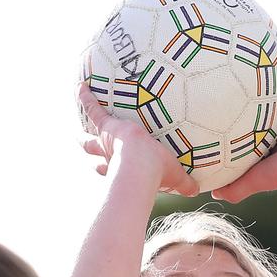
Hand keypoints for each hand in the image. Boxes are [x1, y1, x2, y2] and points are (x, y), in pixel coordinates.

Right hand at [77, 80, 198, 196]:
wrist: (142, 165)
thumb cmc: (157, 175)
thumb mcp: (174, 178)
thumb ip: (184, 184)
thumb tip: (196, 191)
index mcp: (121, 169)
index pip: (109, 170)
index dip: (105, 169)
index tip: (100, 167)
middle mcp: (110, 157)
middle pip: (94, 151)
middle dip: (89, 147)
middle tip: (82, 141)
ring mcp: (107, 141)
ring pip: (89, 135)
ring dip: (83, 127)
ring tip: (80, 116)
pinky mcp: (107, 126)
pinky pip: (93, 109)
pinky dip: (86, 98)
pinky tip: (81, 85)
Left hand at [211, 59, 276, 202]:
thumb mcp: (249, 182)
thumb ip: (231, 188)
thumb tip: (207, 192)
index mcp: (263, 145)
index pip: (245, 130)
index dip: (235, 121)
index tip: (218, 108)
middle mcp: (274, 130)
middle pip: (258, 109)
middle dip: (249, 96)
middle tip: (234, 78)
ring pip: (276, 97)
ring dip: (271, 82)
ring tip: (261, 62)